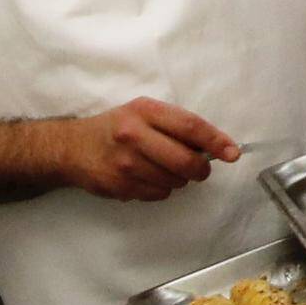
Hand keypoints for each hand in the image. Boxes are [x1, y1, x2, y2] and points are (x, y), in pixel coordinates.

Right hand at [57, 96, 237, 200]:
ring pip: (175, 181)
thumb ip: (175, 125)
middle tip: (199, 169)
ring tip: (162, 168)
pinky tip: (146, 177)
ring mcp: (126, 163)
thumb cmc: (115, 127)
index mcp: (144, 111)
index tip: (233, 153)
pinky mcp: (120, 186)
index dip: (216, 141)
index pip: (190, 126)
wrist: (72, 148)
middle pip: (186, 161)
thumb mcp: (142, 113)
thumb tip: (214, 146)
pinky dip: (161, 188)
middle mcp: (134, 135)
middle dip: (201, 169)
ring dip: (179, 180)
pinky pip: (159, 194)